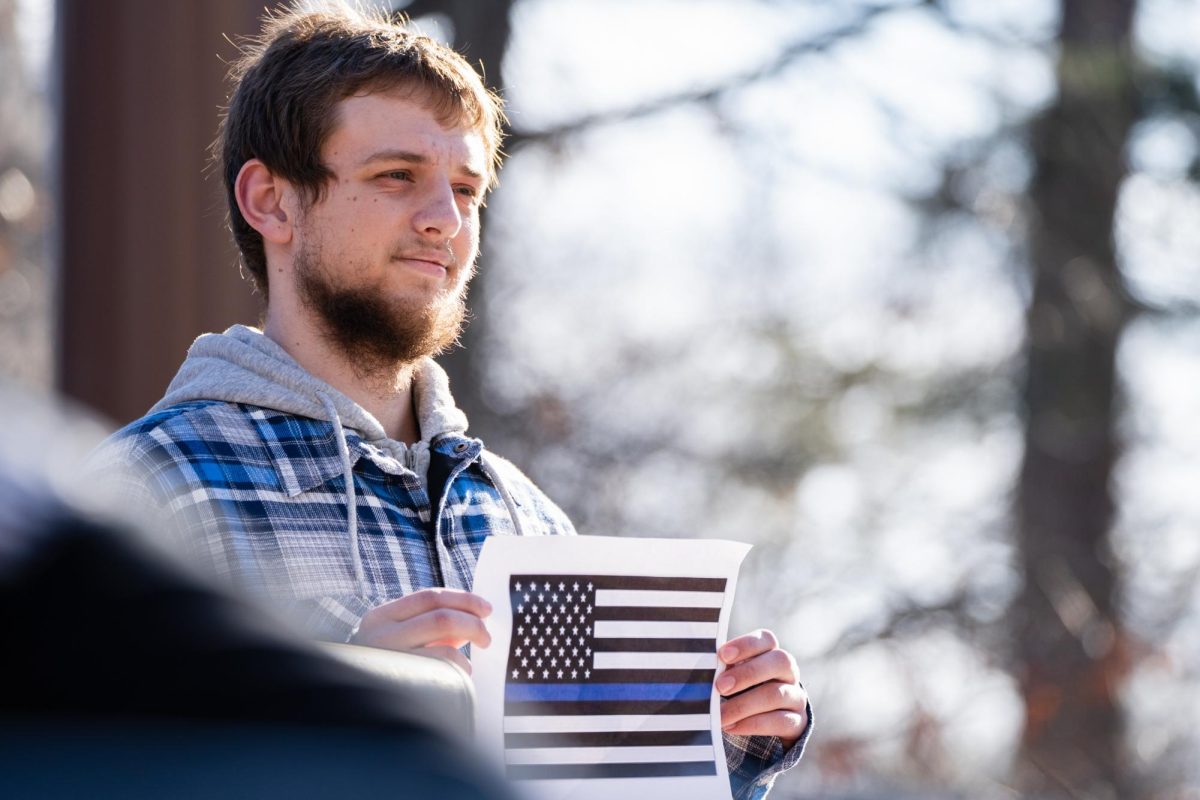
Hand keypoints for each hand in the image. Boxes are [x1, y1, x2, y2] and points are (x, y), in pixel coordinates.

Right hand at [350, 588, 491, 673]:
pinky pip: (441, 668)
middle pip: (441, 616)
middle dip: (472, 623)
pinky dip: (459, 669)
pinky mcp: (398, 684)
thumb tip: (474, 618)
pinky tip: (458, 679)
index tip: (486, 609)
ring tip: (469, 663)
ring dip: (466, 648)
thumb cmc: (384, 673)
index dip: (463, 599)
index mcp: (380, 618)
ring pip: (442, 643)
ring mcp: (387, 659)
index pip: (429, 597)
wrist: (351, 711)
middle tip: (486, 638)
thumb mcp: (398, 641)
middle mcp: (379, 634)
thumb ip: (429, 626)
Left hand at [716, 629, 808, 747]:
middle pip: (780, 662)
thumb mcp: (734, 676)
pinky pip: (780, 721)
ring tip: (720, 715)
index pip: (767, 640)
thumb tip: (700, 673)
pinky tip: (732, 727)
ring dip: (744, 705)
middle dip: (747, 673)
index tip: (722, 655)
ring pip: (777, 694)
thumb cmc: (743, 689)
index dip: (746, 645)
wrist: (769, 720)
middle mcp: (788, 671)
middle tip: (720, 686)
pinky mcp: (797, 722)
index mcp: (771, 653)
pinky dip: (752, 724)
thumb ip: (724, 670)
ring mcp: (795, 696)